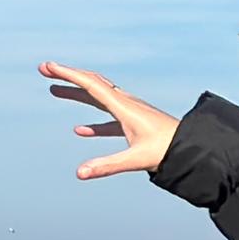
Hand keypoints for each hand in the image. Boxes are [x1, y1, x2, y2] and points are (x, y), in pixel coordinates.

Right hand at [39, 61, 179, 183]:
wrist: (193, 148)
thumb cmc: (167, 150)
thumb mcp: (136, 159)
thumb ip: (107, 165)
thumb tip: (80, 173)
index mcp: (123, 106)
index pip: (91, 85)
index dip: (68, 74)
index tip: (48, 67)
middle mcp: (125, 104)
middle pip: (92, 84)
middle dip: (68, 76)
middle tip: (44, 70)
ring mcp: (129, 113)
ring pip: (98, 97)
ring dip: (76, 93)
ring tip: (54, 91)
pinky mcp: (133, 125)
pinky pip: (107, 118)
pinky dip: (92, 121)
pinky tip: (80, 130)